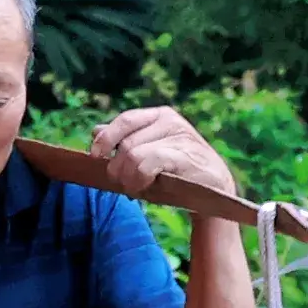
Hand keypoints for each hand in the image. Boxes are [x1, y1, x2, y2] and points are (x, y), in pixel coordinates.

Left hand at [90, 106, 237, 199]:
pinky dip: (139, 180)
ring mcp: (179, 136)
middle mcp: (170, 121)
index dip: (106, 138)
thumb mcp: (147, 155)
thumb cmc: (176, 174)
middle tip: (127, 185)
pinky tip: (145, 189)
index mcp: (159, 116)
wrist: (212, 192)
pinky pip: (147, 165)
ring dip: (128, 179)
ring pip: (133, 155)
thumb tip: (96, 131)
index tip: (95, 156)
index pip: (125, 120)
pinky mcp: (184, 155)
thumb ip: (124, 142)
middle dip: (119, 170)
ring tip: (138, 189)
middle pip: (126, 144)